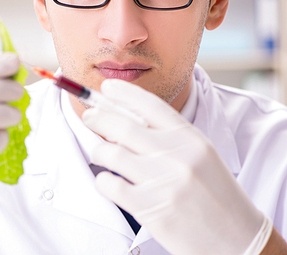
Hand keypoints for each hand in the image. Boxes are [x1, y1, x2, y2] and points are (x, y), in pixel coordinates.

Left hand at [82, 79, 266, 254]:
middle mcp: (176, 155)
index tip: (105, 87)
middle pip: (122, 125)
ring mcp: (162, 181)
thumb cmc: (214, 194)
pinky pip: (109, 184)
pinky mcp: (149, 208)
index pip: (149, 104)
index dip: (123, 92)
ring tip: (101, 153)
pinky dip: (103, 181)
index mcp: (190, 138)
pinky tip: (110, 181)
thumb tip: (124, 119)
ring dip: (99, 151)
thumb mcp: (200, 155)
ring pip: (110, 152)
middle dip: (98, 117)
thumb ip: (168, 137)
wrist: (236, 238)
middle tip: (89, 117)